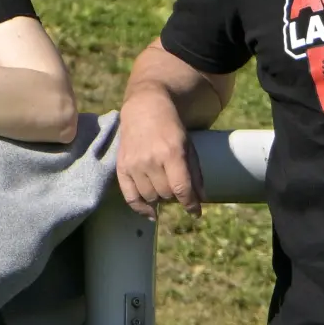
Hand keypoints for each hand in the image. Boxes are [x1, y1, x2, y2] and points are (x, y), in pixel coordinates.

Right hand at [116, 90, 202, 218]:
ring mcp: (134, 165)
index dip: (190, 204)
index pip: (182, 188)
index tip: (196, 214)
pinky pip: (129, 196)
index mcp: (172, 154)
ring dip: (160, 199)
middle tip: (178, 191)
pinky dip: (140, 208)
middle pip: (166, 194)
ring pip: (150, 197)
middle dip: (176, 196)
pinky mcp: (121, 168)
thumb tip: (201, 199)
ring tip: (165, 191)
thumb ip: (195, 173)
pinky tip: (150, 213)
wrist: (145, 110)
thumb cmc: (171, 130)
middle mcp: (152, 161)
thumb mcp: (189, 147)